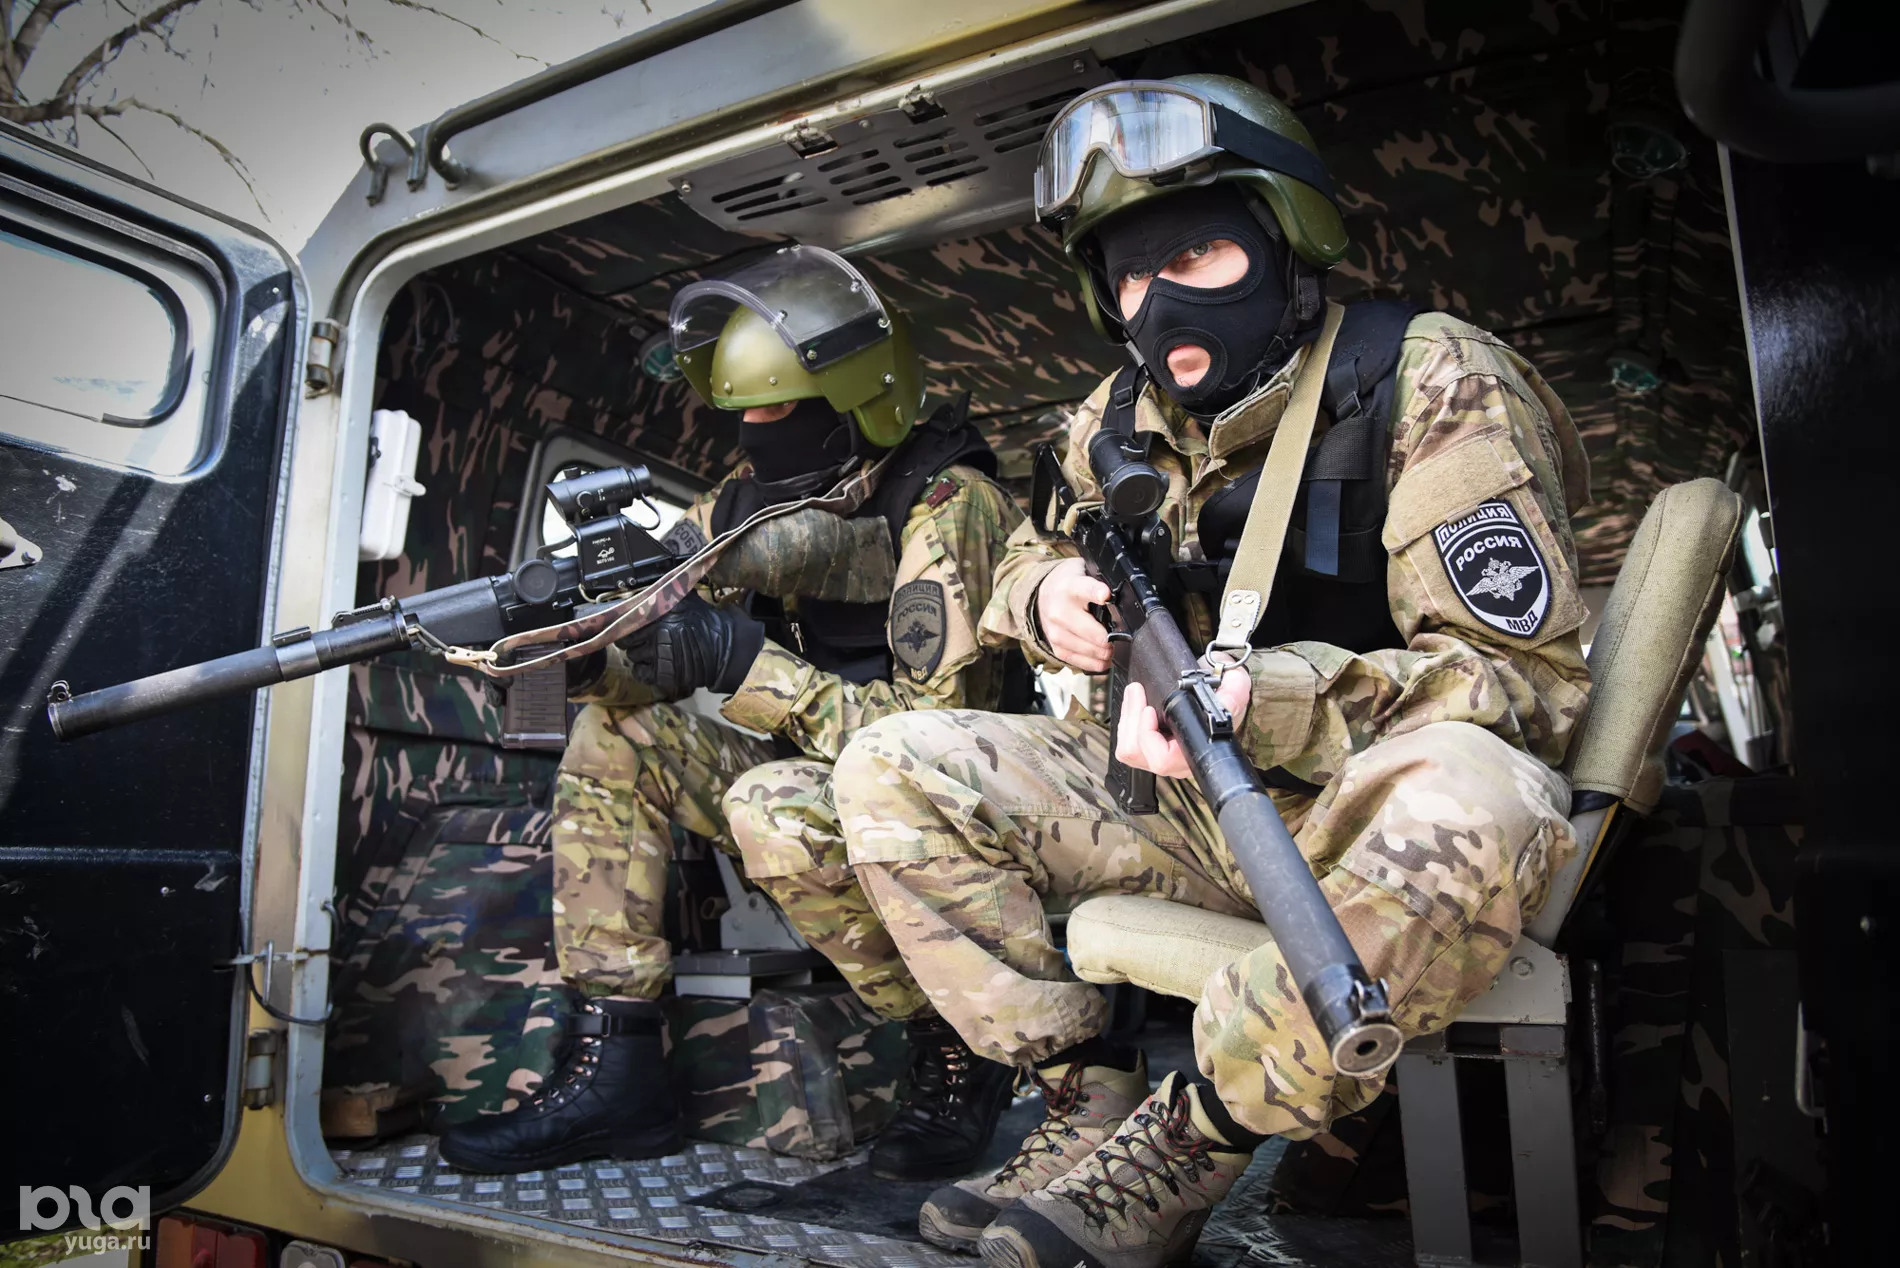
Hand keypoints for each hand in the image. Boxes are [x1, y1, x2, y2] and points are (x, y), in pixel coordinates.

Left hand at [621, 594, 764, 701]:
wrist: (726, 649)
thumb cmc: (708, 622)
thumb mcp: (688, 599)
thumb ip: (669, 593)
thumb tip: (651, 590)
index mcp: (659, 612)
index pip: (628, 619)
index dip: (628, 623)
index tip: (631, 625)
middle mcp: (654, 632)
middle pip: (627, 640)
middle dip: (632, 640)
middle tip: (642, 640)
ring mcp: (657, 654)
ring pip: (632, 656)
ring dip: (640, 655)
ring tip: (652, 653)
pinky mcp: (661, 673)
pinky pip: (639, 673)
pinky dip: (643, 671)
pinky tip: (652, 666)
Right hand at [1035, 558, 1113, 672]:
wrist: (1044, 594)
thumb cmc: (1071, 584)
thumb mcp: (1085, 571)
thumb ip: (1103, 580)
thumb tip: (1126, 594)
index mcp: (1070, 587)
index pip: (1084, 589)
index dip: (1096, 593)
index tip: (1106, 596)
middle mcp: (1059, 610)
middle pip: (1091, 631)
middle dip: (1110, 638)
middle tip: (1121, 638)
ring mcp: (1055, 631)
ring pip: (1087, 649)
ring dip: (1104, 653)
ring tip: (1113, 649)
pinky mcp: (1055, 646)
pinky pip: (1078, 660)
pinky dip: (1094, 663)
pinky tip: (1103, 660)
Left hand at [1115, 670, 1250, 779]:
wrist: (1220, 694)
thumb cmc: (1224, 696)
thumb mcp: (1233, 688)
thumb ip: (1233, 692)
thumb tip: (1229, 691)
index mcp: (1195, 752)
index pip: (1163, 759)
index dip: (1149, 736)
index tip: (1149, 709)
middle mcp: (1177, 761)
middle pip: (1138, 754)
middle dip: (1132, 718)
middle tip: (1137, 691)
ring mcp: (1161, 757)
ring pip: (1129, 750)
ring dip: (1127, 718)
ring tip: (1135, 693)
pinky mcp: (1149, 749)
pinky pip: (1127, 744)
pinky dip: (1126, 722)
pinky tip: (1134, 704)